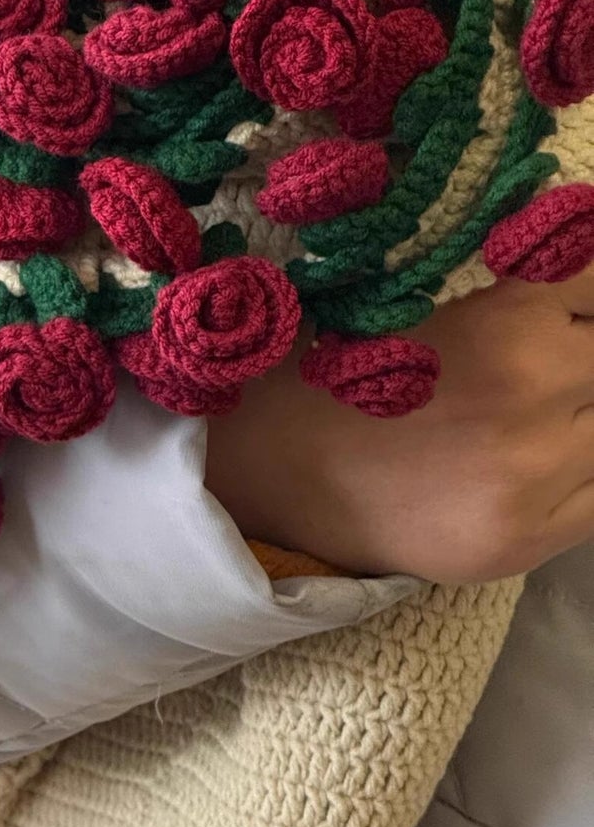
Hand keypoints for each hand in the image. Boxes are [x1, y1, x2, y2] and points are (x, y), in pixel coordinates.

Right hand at [202, 264, 593, 583]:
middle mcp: (535, 399)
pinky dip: (578, 470)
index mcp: (505, 327)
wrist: (263, 470)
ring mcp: (538, 479)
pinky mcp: (528, 541)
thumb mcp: (410, 306)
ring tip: (516, 412)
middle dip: (578, 347)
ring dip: (578, 409)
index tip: (557, 300)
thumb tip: (576, 285)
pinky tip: (527, 459)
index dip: (578, 288)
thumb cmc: (326, 375)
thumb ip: (510, 294)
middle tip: (531, 357)